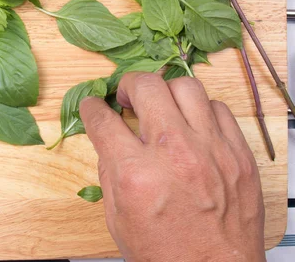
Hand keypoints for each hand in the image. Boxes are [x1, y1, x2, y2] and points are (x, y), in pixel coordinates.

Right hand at [80, 73, 264, 261]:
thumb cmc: (164, 253)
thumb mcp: (118, 216)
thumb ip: (110, 169)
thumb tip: (109, 137)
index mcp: (136, 173)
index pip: (104, 120)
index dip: (92, 108)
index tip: (93, 105)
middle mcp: (174, 154)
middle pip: (147, 87)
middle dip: (128, 85)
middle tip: (127, 97)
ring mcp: (212, 151)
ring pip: (187, 87)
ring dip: (166, 92)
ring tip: (161, 106)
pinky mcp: (238, 155)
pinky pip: (220, 109)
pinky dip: (201, 110)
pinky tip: (192, 125)